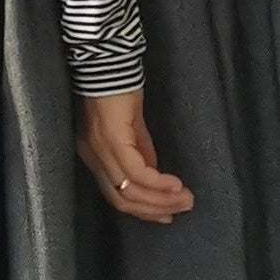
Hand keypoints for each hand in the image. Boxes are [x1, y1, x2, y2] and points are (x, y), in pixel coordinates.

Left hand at [77, 90, 194, 225]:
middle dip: (155, 209)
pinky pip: (136, 172)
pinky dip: (157, 183)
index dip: (143, 210)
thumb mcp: (133, 129)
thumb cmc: (118, 91)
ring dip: (161, 199)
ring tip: (185, 199)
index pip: (116, 197)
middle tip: (183, 209)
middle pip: (122, 200)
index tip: (167, 215)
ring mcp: (100, 152)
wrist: (108, 64)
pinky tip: (175, 185)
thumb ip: (142, 153)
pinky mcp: (112, 141)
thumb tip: (155, 177)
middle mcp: (94, 159)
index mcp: (95, 158)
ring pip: (130, 191)